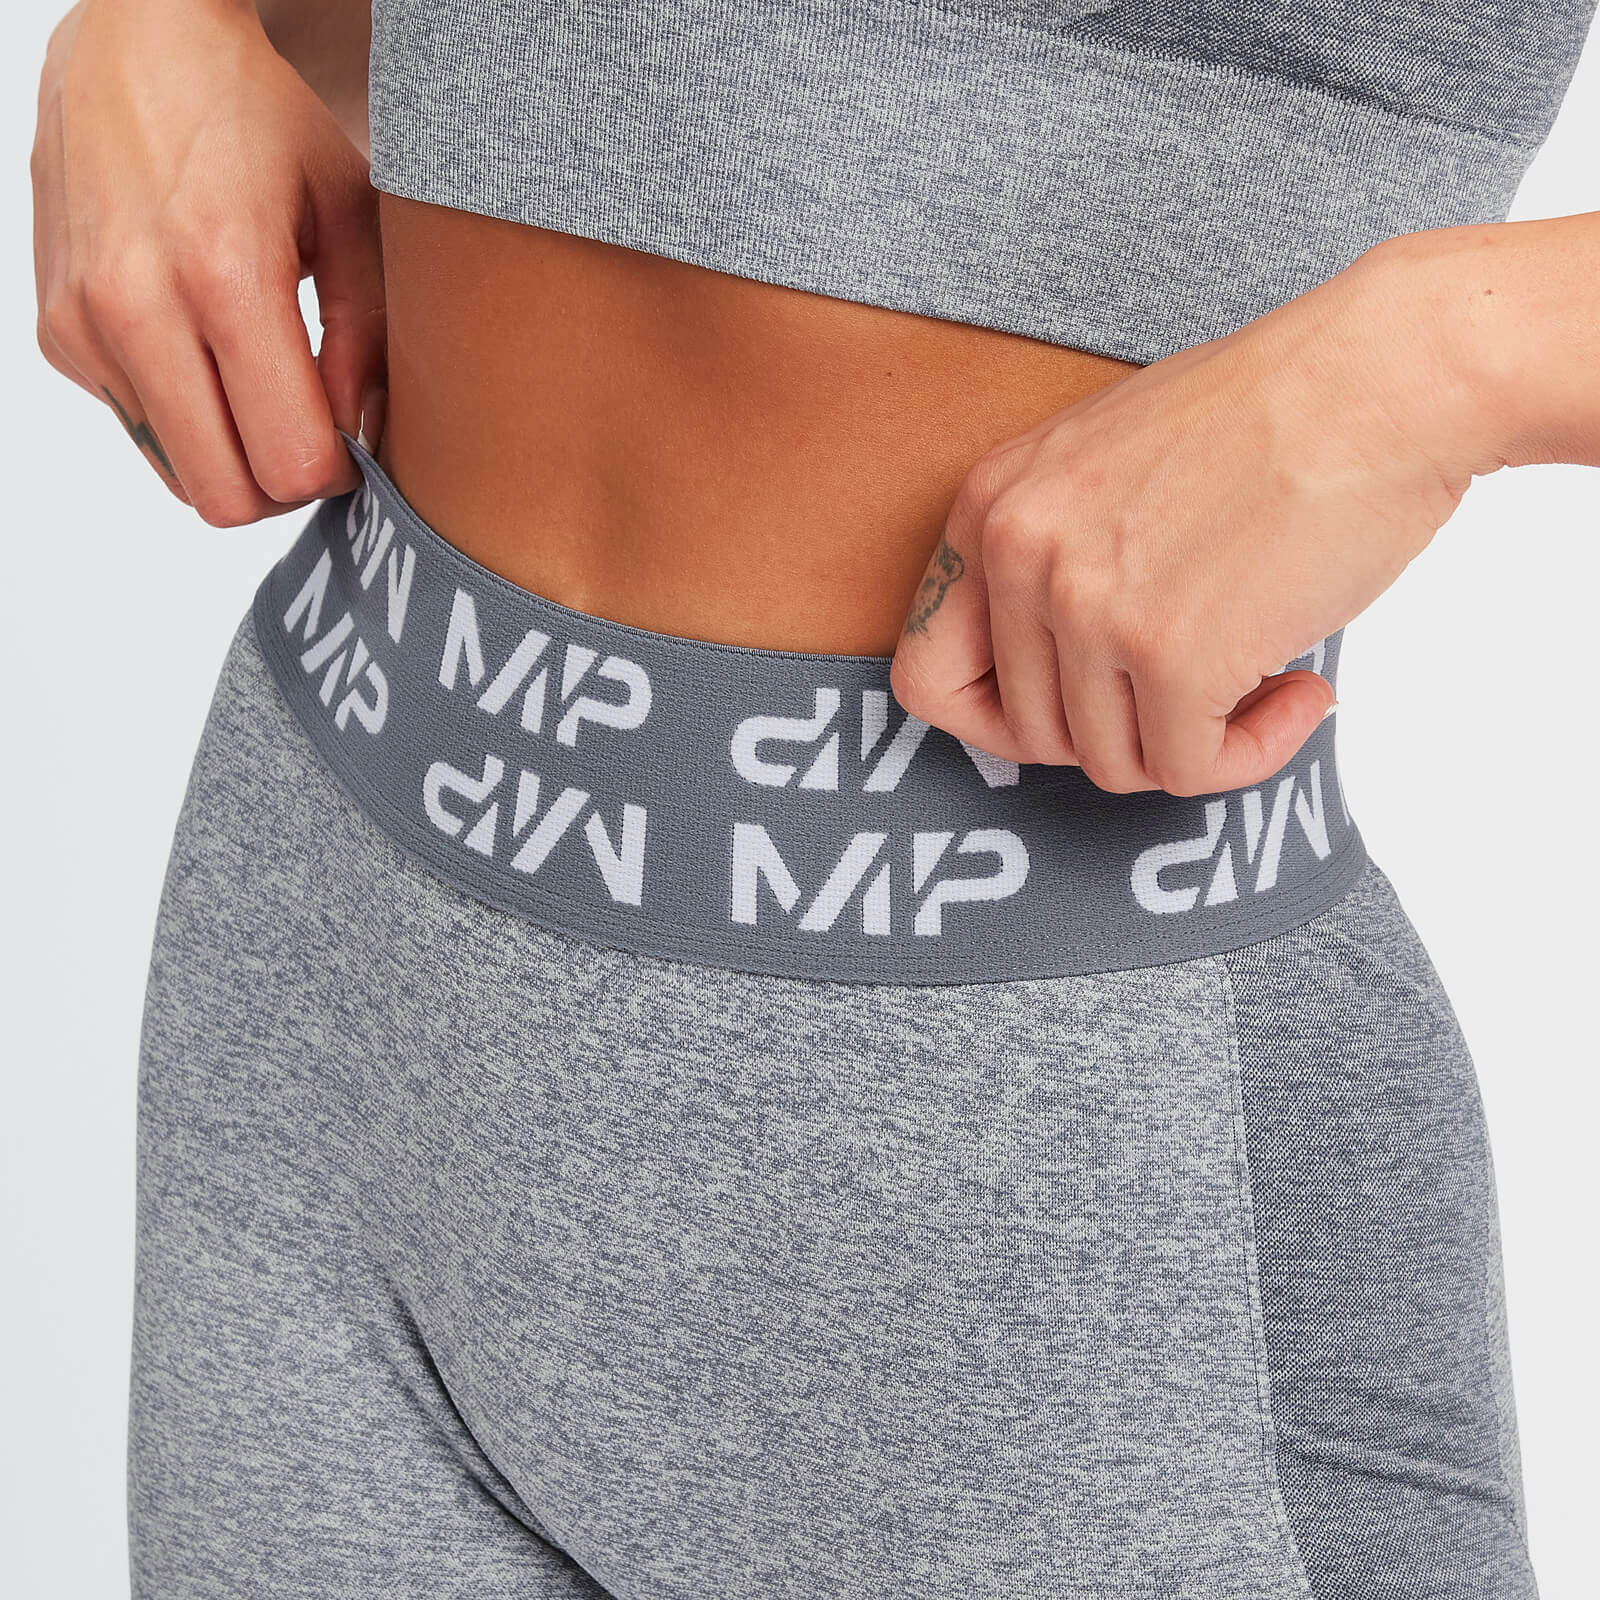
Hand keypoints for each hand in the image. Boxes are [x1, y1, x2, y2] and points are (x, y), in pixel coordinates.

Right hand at [30, 0, 384, 523]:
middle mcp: (138, 307)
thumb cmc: (256, 119)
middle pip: (225, 498)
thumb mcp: (348, 213)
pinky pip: (140, 428)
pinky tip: (202, 347)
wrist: (137, 40)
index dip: (332, 473)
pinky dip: (184, 416)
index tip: (349, 441)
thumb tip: (361, 435)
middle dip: (281, 485)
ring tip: (260, 385)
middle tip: (309, 433)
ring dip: (232, 456)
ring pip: (179, 475)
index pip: (286, 462)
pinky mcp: (59, 332)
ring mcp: (86, 324)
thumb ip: (368, 339)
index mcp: (226, 275)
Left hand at [890, 237, 1489, 796]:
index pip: (925, 675)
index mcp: (990, 507)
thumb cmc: (1271, 411)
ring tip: (1259, 684)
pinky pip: (1188, 769)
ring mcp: (1088, 607)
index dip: (994, 720)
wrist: (1385, 375)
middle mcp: (1019, 555)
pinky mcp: (1171, 655)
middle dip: (1115, 732)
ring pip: (1111, 762)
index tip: (1070, 712)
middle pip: (1029, 733)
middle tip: (1188, 695)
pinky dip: (1252, 754)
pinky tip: (1299, 694)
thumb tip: (1051, 668)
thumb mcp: (1105, 461)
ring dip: (1191, 744)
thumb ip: (1054, 554)